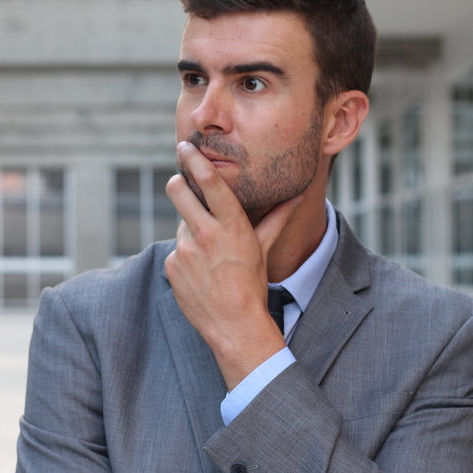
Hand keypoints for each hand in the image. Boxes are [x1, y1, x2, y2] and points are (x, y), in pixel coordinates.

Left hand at [164, 141, 301, 389]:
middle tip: (180, 183)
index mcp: (231, 225)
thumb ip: (276, 219)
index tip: (186, 146)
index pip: (209, 182)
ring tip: (209, 255)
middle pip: (178, 191)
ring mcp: (185, 249)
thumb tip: (299, 195)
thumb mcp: (263, 248)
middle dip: (178, 183)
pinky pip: (176, 251)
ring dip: (190, 232)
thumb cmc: (253, 284)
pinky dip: (186, 257)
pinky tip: (200, 273)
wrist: (234, 325)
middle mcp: (205, 233)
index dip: (195, 160)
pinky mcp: (172, 265)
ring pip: (181, 225)